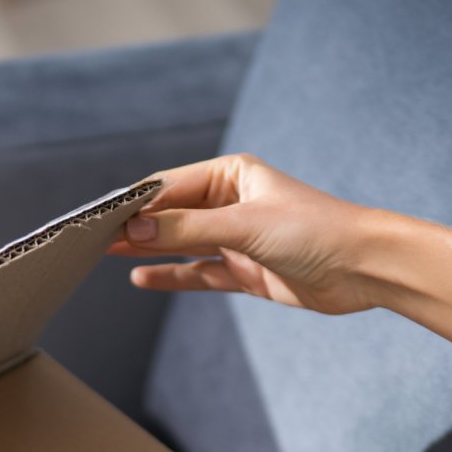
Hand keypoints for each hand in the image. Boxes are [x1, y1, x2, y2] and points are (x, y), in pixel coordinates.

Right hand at [108, 152, 386, 315]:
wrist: (365, 268)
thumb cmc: (315, 232)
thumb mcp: (244, 226)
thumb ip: (186, 230)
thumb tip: (132, 231)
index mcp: (231, 176)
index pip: (167, 187)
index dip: (131, 204)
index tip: (96, 218)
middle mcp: (231, 203)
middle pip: (169, 215)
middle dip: (132, 227)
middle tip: (86, 239)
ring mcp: (237, 239)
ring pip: (180, 244)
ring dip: (145, 249)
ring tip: (100, 255)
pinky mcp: (247, 272)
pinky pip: (199, 273)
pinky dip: (172, 275)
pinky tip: (140, 276)